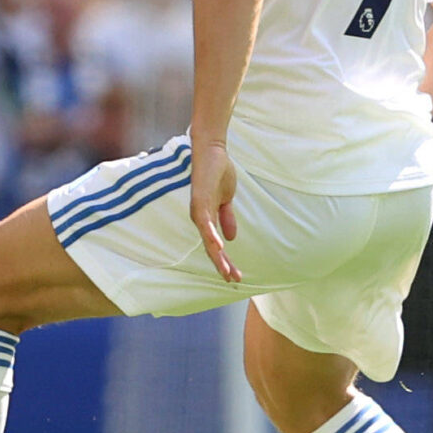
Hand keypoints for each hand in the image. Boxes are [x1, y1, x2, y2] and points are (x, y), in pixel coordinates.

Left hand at [188, 136, 240, 284]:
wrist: (212, 152)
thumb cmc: (217, 173)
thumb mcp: (226, 200)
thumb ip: (227, 217)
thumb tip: (231, 238)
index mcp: (206, 219)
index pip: (215, 246)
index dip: (224, 261)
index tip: (234, 276)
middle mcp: (199, 218)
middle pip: (211, 247)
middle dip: (222, 265)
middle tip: (233, 280)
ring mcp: (198, 210)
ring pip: (208, 239)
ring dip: (217, 256)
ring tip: (226, 271)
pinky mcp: (199, 200)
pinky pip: (205, 221)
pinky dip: (211, 234)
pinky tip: (219, 247)